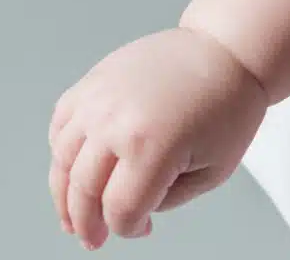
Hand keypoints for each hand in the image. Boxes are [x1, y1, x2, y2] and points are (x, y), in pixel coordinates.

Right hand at [48, 27, 268, 248]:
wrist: (226, 50)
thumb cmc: (228, 106)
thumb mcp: (214, 170)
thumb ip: (168, 199)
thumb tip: (133, 210)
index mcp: (152, 146)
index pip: (120, 209)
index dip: (127, 229)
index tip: (139, 229)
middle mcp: (116, 122)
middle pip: (84, 191)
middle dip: (88, 223)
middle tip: (94, 239)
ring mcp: (99, 99)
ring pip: (63, 161)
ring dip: (64, 195)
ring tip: (73, 215)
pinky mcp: (93, 81)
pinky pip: (60, 125)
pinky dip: (61, 153)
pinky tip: (72, 170)